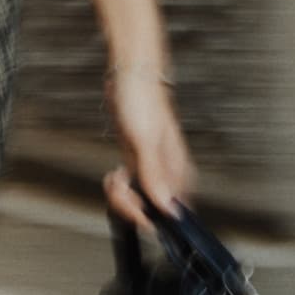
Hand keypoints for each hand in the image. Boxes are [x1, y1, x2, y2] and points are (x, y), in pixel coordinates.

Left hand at [101, 65, 194, 226]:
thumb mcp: (146, 141)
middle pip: (151, 212)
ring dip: (120, 194)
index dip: (148, 216)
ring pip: (136, 201)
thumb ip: (155, 176)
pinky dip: (117, 186)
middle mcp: (168, 175)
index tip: (133, 203)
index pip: (171, 214)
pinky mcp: (137, 165)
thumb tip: (170, 209)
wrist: (130, 78)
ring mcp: (151, 171)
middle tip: (120, 184)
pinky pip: (127, 188)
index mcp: (179, 173)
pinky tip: (115, 175)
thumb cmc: (142, 102)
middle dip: (129, 203)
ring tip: (116, 177)